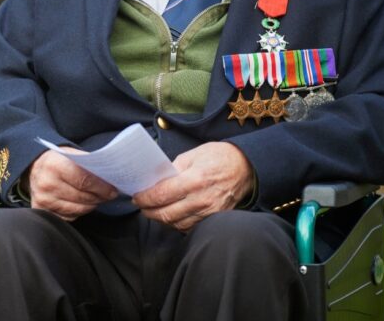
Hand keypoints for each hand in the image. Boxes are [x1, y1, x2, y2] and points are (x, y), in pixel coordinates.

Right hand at [28, 148, 118, 220]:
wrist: (33, 167)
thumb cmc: (57, 160)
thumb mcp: (70, 154)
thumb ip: (88, 164)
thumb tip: (110, 176)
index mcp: (55, 165)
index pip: (84, 180)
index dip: (102, 187)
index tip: (113, 190)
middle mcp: (47, 183)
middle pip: (83, 197)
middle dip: (100, 197)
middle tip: (109, 195)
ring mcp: (43, 199)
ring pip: (78, 209)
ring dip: (92, 205)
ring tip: (97, 198)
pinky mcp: (42, 210)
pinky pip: (69, 217)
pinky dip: (79, 211)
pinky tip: (82, 203)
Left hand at [133, 142, 253, 231]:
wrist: (247, 167)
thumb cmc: (219, 157)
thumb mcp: (193, 154)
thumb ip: (173, 168)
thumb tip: (155, 180)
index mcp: (195, 180)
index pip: (161, 195)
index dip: (144, 198)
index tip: (136, 197)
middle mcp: (202, 199)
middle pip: (166, 214)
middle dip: (149, 211)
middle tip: (141, 206)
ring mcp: (210, 212)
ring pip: (177, 224)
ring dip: (162, 219)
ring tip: (154, 211)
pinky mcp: (215, 219)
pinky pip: (191, 227)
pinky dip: (177, 224)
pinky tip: (171, 216)